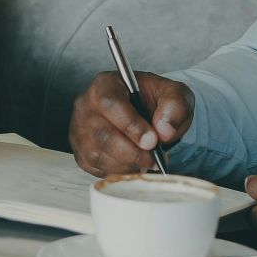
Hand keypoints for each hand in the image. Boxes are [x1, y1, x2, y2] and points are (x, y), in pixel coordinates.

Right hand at [69, 71, 193, 177]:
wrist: (149, 113)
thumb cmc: (156, 101)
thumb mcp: (175, 94)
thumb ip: (175, 106)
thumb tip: (164, 131)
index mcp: (106, 84)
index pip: (110, 103)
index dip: (131, 125)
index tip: (152, 141)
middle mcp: (87, 105)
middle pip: (103, 134)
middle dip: (133, 152)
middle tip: (154, 157)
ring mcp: (80, 130)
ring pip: (98, 155)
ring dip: (127, 164)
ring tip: (147, 161)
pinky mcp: (81, 152)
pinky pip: (97, 168)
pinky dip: (119, 171)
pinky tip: (134, 164)